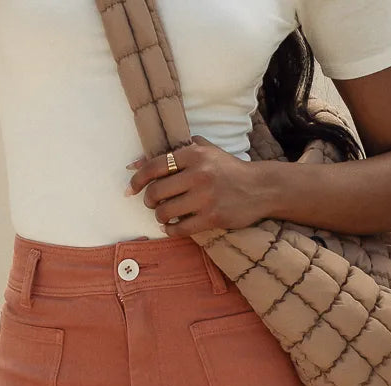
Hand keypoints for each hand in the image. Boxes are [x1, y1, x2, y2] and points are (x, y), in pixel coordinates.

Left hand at [125, 135, 274, 234]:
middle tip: (153, 203)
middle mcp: (199, 174)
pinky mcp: (211, 218)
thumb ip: (176, 152)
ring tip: (165, 215)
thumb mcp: (206, 151)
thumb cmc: (228, 169)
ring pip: (164, 212)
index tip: (130, 189)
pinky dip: (170, 230)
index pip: (154, 166)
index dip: (137, 179)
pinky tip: (172, 227)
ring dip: (160, 216)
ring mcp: (205, 197)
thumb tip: (137, 162)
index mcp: (194, 154)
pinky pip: (179, 229)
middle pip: (156, 192)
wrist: (260, 188)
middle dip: (149, 201)